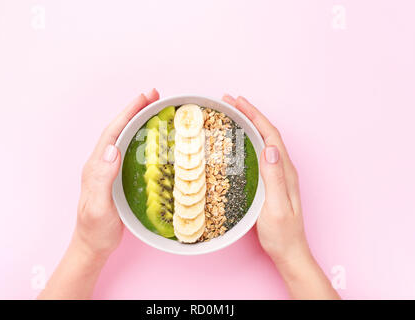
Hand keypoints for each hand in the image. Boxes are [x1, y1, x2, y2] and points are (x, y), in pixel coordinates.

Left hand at [75, 89, 159, 257]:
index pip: (113, 132)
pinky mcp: (119, 178)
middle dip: (135, 110)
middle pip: (120, 130)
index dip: (128, 113)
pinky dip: (144, 140)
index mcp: (96, 166)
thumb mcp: (98, 207)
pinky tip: (156, 139)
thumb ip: (102, 179)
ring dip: (140, 122)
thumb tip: (113, 149)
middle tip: (155, 96)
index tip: (145, 97)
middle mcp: (102, 163)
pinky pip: (132, 152)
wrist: (93, 246)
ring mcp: (111, 170)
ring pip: (126, 139)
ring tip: (158, 110)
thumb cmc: (95, 230)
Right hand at [222, 94, 339, 298]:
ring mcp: (278, 175)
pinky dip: (248, 141)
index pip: (270, 135)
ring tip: (232, 115)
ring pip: (263, 141)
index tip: (238, 102)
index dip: (255, 116)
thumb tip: (268, 147)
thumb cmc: (282, 234)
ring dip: (249, 125)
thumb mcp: (276, 207)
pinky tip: (238, 142)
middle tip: (230, 102)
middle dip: (250, 114)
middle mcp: (283, 169)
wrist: (288, 252)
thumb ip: (274, 178)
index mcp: (285, 171)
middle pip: (267, 133)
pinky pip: (259, 153)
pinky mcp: (271, 182)